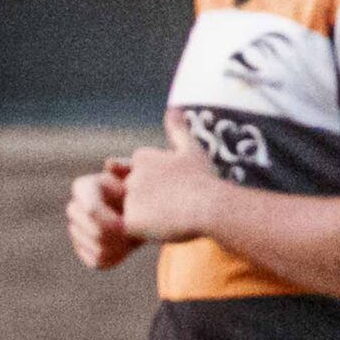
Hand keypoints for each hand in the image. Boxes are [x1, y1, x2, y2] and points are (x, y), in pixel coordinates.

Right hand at [66, 157, 142, 268]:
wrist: (155, 207)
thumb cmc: (152, 186)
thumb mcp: (148, 173)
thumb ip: (130, 169)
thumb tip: (109, 164)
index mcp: (85, 187)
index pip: (85, 205)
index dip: (102, 216)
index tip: (123, 223)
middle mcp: (76, 209)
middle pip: (88, 229)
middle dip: (111, 233)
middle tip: (133, 231)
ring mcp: (78, 231)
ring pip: (94, 246)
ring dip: (117, 245)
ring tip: (136, 236)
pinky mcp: (86, 250)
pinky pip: (96, 260)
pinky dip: (115, 257)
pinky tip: (129, 247)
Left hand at [118, 117, 225, 245]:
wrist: (211, 207)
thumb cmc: (204, 180)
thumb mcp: (191, 149)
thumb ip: (177, 130)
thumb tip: (173, 107)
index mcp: (143, 158)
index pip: (138, 175)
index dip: (156, 184)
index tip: (175, 187)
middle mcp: (132, 176)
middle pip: (133, 194)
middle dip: (149, 200)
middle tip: (174, 202)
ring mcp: (129, 199)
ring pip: (131, 212)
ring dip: (146, 215)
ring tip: (169, 214)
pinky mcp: (129, 222)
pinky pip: (130, 230)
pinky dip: (144, 231)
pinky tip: (162, 226)